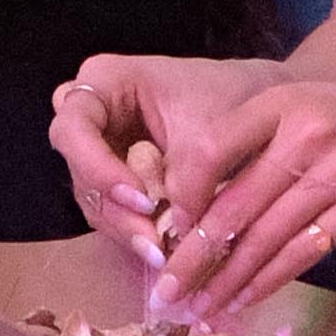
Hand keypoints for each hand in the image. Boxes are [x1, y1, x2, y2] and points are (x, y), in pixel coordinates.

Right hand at [46, 53, 282, 270]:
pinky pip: (113, 211)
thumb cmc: (233, 98)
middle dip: (115, 208)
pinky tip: (164, 252)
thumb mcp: (212, 128)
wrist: (260, 106)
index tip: (143, 199)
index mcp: (106, 80)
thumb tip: (173, 226)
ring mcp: (102, 149)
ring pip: (94, 198)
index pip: (74, 128)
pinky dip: (137, 231)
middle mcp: (94, 114)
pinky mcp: (117, 179)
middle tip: (153, 242)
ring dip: (126, 229)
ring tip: (162, 255)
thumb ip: (188, 171)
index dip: (97, 168)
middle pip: (79, 169)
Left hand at [154, 78, 335, 322]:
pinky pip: (299, 254)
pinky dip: (266, 282)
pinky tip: (243, 301)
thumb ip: (266, 142)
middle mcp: (303, 135)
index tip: (166, 231)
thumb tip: (209, 199)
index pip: (210, 150)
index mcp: (282, 103)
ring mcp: (333, 174)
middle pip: (230, 205)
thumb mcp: (315, 107)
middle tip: (164, 292)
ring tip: (197, 309)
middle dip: (192, 257)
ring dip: (224, 281)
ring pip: (261, 237)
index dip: (181, 197)